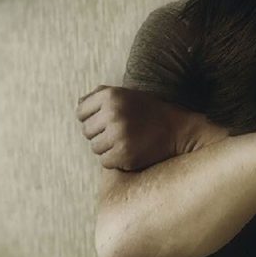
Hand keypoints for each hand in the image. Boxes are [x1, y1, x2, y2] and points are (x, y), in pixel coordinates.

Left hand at [75, 85, 219, 169]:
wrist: (176, 130)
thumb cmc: (148, 111)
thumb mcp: (126, 94)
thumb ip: (101, 94)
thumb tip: (78, 103)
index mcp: (110, 95)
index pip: (81, 113)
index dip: (92, 119)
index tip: (107, 121)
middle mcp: (112, 113)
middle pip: (87, 132)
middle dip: (100, 134)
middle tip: (121, 132)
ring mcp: (118, 134)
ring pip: (95, 148)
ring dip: (108, 148)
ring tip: (126, 141)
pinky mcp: (124, 154)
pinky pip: (105, 162)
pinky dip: (115, 160)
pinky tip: (130, 152)